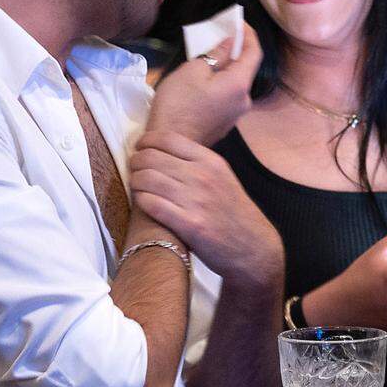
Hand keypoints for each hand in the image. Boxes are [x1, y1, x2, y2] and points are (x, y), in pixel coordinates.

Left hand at [129, 131, 283, 290]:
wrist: (253, 248)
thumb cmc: (232, 213)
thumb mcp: (222, 177)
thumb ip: (197, 163)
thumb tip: (163, 151)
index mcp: (210, 161)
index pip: (166, 139)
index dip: (145, 142)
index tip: (139, 149)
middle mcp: (203, 176)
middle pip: (151, 158)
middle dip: (135, 163)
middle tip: (133, 170)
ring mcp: (196, 200)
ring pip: (146, 179)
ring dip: (135, 182)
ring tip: (136, 187)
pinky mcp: (190, 224)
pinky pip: (151, 204)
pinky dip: (140, 201)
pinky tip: (142, 203)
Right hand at [146, 26, 261, 146]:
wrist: (170, 144)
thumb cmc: (179, 104)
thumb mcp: (193, 70)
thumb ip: (216, 53)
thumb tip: (230, 41)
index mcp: (239, 84)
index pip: (254, 52)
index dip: (248, 34)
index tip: (236, 21)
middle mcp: (244, 100)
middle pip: (245, 68)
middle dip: (234, 48)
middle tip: (218, 34)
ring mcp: (235, 115)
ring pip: (235, 82)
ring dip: (225, 66)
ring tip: (207, 54)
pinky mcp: (224, 123)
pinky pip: (227, 95)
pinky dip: (220, 82)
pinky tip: (204, 79)